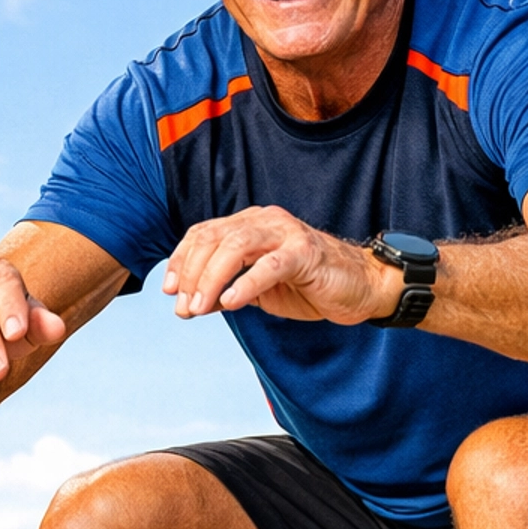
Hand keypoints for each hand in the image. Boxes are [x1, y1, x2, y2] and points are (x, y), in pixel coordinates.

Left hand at [164, 206, 398, 325]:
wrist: (359, 288)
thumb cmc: (310, 285)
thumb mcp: (259, 290)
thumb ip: (227, 289)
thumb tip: (191, 303)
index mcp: (250, 225)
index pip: (203, 233)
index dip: (181, 260)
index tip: (168, 290)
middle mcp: (265, 221)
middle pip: (214, 237)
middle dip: (192, 273)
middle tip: (182, 306)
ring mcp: (286, 233)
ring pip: (236, 245)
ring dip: (212, 278)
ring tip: (200, 307)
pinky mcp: (305, 253)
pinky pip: (269, 266)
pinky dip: (246, 284)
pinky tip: (230, 303)